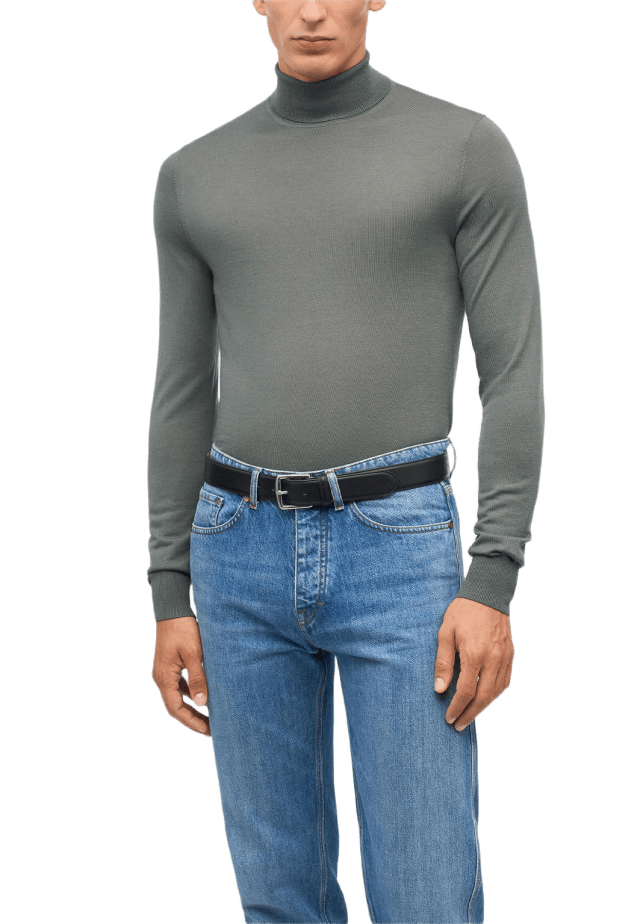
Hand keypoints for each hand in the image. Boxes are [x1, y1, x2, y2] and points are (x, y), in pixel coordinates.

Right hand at [151, 615, 210, 737]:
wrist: (172, 611)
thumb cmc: (183, 630)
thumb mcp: (194, 654)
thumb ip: (198, 679)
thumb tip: (203, 703)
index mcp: (164, 678)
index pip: (176, 709)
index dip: (191, 722)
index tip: (207, 730)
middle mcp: (160, 678)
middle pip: (175, 707)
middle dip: (192, 720)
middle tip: (211, 730)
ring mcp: (163, 673)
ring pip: (176, 698)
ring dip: (191, 709)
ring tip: (208, 718)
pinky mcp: (169, 667)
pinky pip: (178, 688)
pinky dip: (189, 696)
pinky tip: (202, 698)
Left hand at [434, 597, 514, 731]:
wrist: (488, 593)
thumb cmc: (463, 612)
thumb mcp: (445, 633)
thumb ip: (443, 662)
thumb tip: (440, 688)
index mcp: (474, 654)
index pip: (466, 691)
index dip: (457, 707)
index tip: (449, 717)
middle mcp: (493, 659)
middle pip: (483, 697)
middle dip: (470, 714)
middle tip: (459, 725)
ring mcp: (504, 657)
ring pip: (496, 692)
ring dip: (483, 707)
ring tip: (470, 715)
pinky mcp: (511, 654)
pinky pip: (506, 681)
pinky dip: (495, 694)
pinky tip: (486, 698)